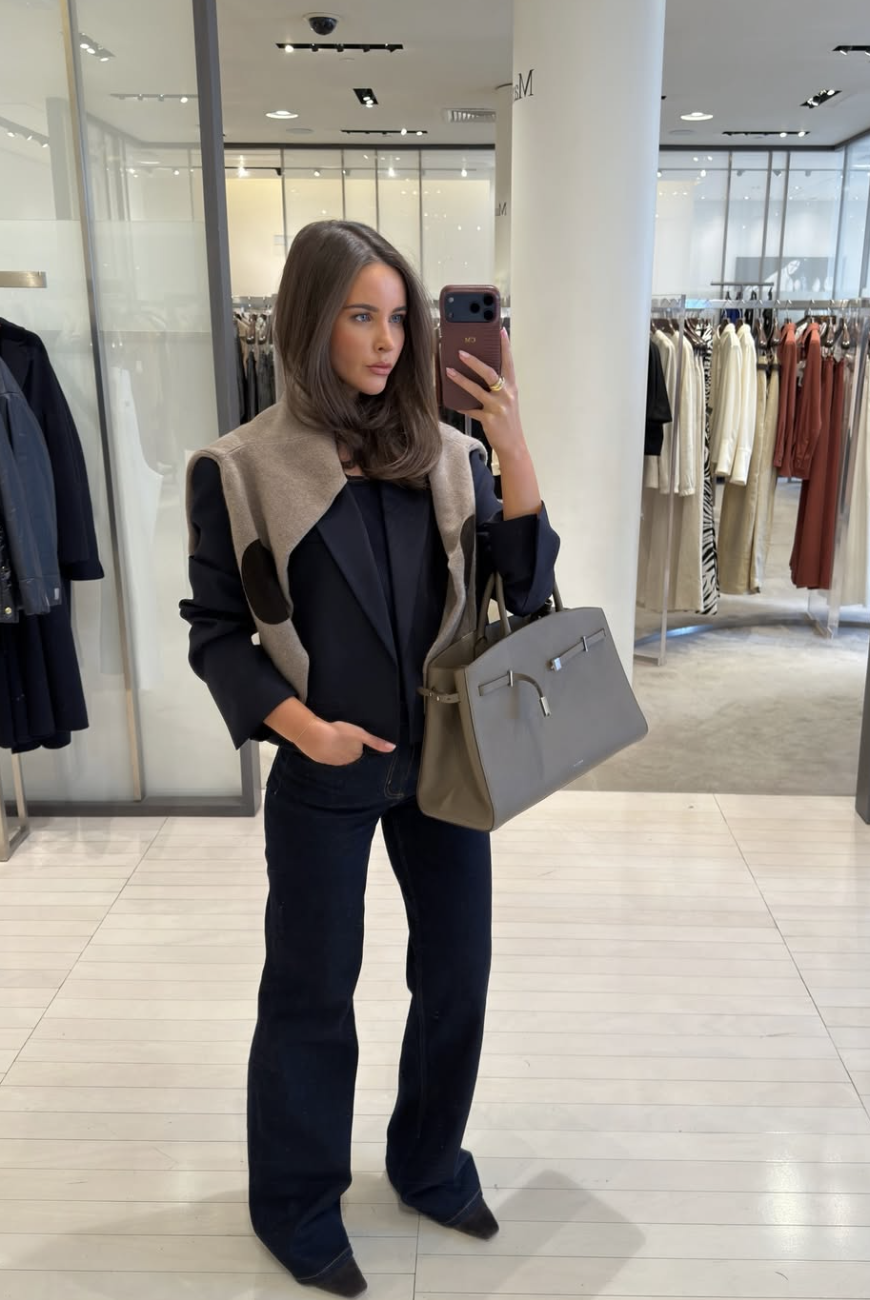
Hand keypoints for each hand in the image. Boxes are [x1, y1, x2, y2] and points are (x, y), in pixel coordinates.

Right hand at [297, 719, 395, 766]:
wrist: (314, 735)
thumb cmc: (339, 732)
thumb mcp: (361, 734)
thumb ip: (376, 742)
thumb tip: (393, 748)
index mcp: (355, 757)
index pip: (359, 752)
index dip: (356, 744)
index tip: (353, 738)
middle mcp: (344, 763)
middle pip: (348, 756)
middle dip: (347, 749)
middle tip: (343, 737)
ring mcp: (331, 762)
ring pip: (337, 757)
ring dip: (336, 750)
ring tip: (333, 739)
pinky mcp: (320, 760)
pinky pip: (326, 756)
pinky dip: (326, 751)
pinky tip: (324, 743)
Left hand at [447, 328, 525, 459]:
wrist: (513, 444)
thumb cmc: (508, 420)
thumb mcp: (508, 399)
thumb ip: (498, 386)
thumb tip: (480, 370)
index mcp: (511, 387)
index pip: (509, 362)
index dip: (505, 346)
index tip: (500, 331)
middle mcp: (506, 394)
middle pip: (489, 373)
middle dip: (474, 361)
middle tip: (461, 352)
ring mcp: (497, 407)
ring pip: (476, 390)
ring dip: (461, 379)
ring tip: (449, 371)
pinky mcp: (488, 419)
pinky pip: (470, 409)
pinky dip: (461, 405)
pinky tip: (452, 401)